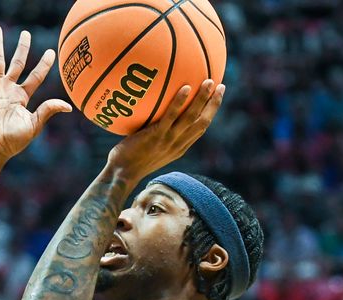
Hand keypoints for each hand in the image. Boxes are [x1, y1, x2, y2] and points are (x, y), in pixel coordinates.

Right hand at [0, 26, 71, 165]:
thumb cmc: (12, 141)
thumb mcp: (34, 125)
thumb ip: (48, 111)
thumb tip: (69, 106)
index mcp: (23, 98)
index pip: (36, 76)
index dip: (43, 64)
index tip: (51, 52)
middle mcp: (10, 90)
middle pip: (18, 63)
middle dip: (22, 48)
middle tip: (26, 34)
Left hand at [107, 80, 225, 182]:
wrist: (122, 174)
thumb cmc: (130, 160)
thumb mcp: (150, 148)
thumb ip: (157, 133)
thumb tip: (154, 113)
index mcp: (179, 147)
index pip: (200, 129)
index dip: (211, 113)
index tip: (217, 97)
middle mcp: (178, 144)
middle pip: (202, 123)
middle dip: (214, 105)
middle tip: (220, 86)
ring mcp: (168, 140)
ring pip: (191, 118)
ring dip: (202, 100)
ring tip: (208, 82)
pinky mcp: (156, 137)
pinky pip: (170, 117)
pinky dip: (180, 102)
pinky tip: (186, 87)